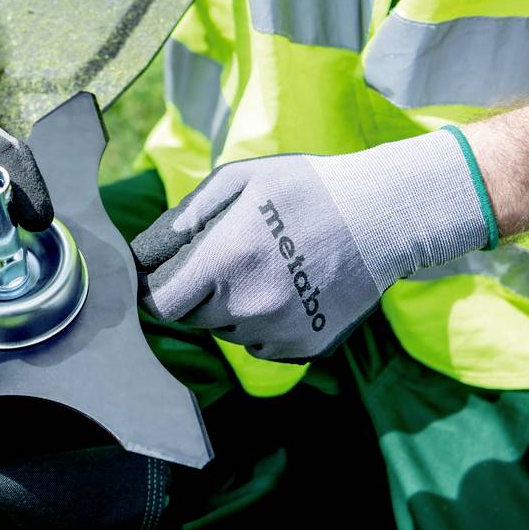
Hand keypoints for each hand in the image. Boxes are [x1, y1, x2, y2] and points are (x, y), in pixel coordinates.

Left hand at [130, 130, 493, 360]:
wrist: (385, 215)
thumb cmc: (305, 189)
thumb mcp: (239, 181)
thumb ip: (185, 218)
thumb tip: (143, 253)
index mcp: (226, 261)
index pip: (161, 303)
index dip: (156, 291)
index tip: (163, 278)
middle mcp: (250, 305)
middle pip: (192, 318)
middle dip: (198, 292)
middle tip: (231, 258)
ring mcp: (280, 332)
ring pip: (227, 331)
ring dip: (232, 308)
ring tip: (267, 268)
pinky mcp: (305, 348)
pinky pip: (261, 345)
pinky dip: (264, 324)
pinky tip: (290, 289)